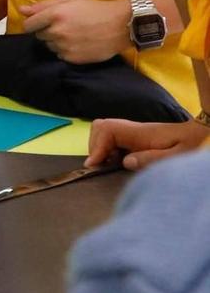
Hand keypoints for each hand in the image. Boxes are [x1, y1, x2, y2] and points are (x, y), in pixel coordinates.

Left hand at [20, 0, 129, 63]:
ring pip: (49, 46)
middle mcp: (57, 32)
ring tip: (73, 34)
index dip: (33, 24)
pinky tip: (78, 43)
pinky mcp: (72, 58)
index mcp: (54, 14)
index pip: (28, 25)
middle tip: (64, 26)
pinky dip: (65, 51)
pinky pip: (60, 55)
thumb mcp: (69, 0)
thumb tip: (22, 10)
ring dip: (56, 41)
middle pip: (39, 36)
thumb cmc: (94, 9)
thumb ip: (43, 5)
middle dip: (47, 31)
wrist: (120, 25)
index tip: (41, 23)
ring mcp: (64, 47)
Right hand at [86, 116, 208, 170]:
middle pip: (101, 127)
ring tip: (107, 165)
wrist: (203, 134)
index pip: (108, 130)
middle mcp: (134, 130)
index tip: (94, 165)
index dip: (97, 146)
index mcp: (141, 133)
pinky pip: (114, 138)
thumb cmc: (192, 146)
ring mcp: (135, 133)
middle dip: (95, 146)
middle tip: (101, 166)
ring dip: (100, 147)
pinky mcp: (137, 138)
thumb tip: (125, 162)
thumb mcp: (175, 157)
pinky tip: (118, 162)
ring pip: (105, 130)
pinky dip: (108, 149)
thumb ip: (151, 159)